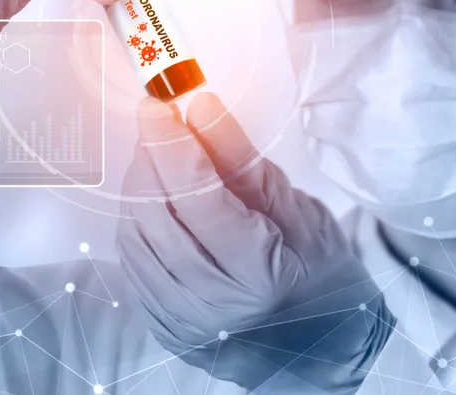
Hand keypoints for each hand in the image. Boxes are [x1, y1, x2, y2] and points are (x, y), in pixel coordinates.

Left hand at [117, 93, 395, 392]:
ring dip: (140, 186)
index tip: (160, 105)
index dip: (170, 144)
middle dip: (150, 157)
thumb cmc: (322, 278)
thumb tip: (199, 109)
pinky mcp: (163, 327)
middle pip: (155, 214)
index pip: (194, 196)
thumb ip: (241, 161)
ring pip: (135, 236)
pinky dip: (139, 222)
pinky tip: (158, 201)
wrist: (321, 350)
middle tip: (160, 123)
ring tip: (163, 158)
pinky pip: (133, 262)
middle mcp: (211, 305)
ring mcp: (182, 322)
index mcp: (256, 274)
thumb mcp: (298, 212)